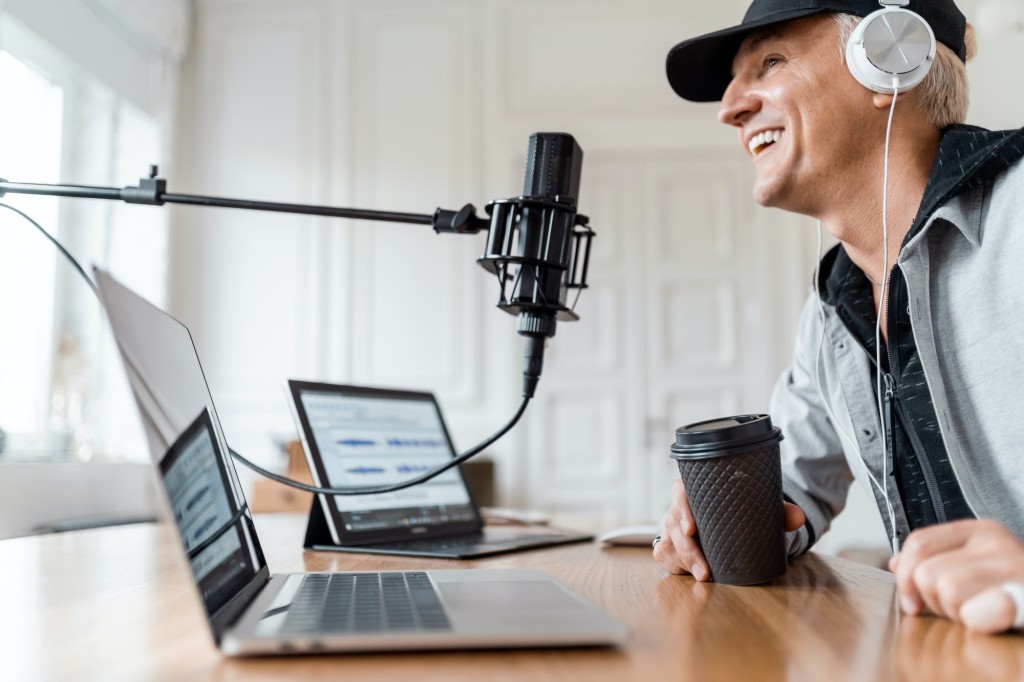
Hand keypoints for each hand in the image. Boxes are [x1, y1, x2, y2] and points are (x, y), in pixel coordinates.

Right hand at [653, 478, 805, 579]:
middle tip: (704, 570)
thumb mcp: (758, 508)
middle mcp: (678, 507)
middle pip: (674, 525)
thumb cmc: (739, 511)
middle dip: (687, 549)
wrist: (726, 522)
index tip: (692, 528)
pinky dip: (677, 566)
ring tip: (704, 576)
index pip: (680, 492)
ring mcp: (671, 527)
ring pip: (669, 543)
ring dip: (684, 562)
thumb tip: (798, 517)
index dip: (682, 508)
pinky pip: (665, 556)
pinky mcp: (669, 545)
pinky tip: (690, 574)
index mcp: (694, 489)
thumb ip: (779, 511)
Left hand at [889, 519, 1023, 633]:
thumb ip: (937, 560)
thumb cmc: (1017, 588)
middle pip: (926, 571)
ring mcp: (1015, 568)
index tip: (913, 601)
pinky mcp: (1023, 598)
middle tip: (960, 609)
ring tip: (979, 614)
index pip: (918, 544)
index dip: (906, 576)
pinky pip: (976, 611)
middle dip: (934, 600)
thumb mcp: (979, 565)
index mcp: (981, 531)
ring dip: (956, 613)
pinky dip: (978, 620)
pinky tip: (991, 619)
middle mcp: (998, 542)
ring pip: (945, 590)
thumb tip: (896, 564)